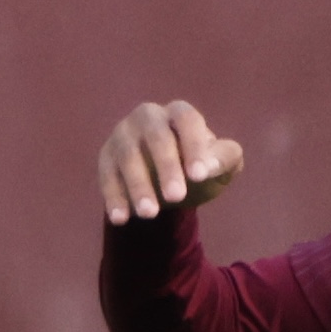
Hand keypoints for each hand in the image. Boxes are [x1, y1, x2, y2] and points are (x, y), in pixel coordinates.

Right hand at [97, 100, 246, 224]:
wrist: (167, 182)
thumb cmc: (197, 166)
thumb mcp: (220, 165)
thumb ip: (224, 160)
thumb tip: (209, 166)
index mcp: (179, 113)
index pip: (187, 120)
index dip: (193, 145)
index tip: (200, 176)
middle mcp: (148, 117)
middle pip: (156, 136)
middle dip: (166, 167)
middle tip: (177, 197)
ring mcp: (123, 135)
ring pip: (128, 156)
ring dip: (138, 185)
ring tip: (150, 214)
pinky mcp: (106, 157)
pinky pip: (107, 175)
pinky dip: (113, 196)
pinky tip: (121, 218)